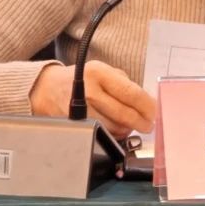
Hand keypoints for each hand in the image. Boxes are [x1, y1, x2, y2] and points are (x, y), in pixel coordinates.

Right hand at [30, 60, 155, 139]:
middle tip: (148, 124)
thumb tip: (148, 103)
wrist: (48, 89)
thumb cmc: (82, 79)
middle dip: (142, 122)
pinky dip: (115, 134)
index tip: (156, 112)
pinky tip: (116, 127)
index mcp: (99, 73)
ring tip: (131, 124)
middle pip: (125, 115)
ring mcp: (82, 110)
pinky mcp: (78, 125)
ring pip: (116, 128)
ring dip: (129, 129)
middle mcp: (90, 92)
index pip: (132, 93)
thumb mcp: (103, 71)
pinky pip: (104, 134)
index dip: (148, 107)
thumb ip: (126, 84)